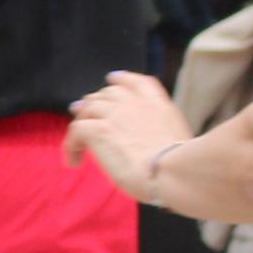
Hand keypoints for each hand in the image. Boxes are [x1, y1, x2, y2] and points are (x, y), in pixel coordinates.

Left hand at [65, 69, 190, 206]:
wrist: (173, 174)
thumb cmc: (181, 168)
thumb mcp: (180, 140)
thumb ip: (162, 133)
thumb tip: (153, 146)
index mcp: (159, 106)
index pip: (137, 81)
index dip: (122, 79)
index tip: (112, 79)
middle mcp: (136, 104)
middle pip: (107, 93)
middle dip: (95, 102)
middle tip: (84, 113)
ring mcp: (115, 114)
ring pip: (88, 108)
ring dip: (81, 123)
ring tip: (77, 142)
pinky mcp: (99, 129)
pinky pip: (76, 129)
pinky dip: (71, 145)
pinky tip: (74, 161)